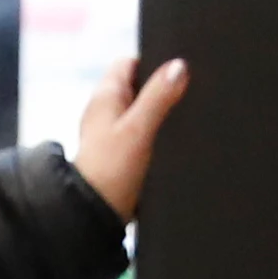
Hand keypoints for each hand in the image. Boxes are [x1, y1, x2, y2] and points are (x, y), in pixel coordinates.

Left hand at [73, 55, 190, 221]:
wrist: (95, 216)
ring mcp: (111, 134)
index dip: (152, 62)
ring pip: (141, 113)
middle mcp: (105, 112)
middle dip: (160, 91)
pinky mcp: (119, 155)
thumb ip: (159, 97)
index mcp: (105, 97)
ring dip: (158, 117)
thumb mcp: (139, 130)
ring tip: (177, 123)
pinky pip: (141, 136)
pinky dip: (154, 137)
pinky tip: (167, 146)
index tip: (176, 70)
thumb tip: (179, 67)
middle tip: (182, 98)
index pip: (129, 62)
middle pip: (138, 87)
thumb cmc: (110, 172)